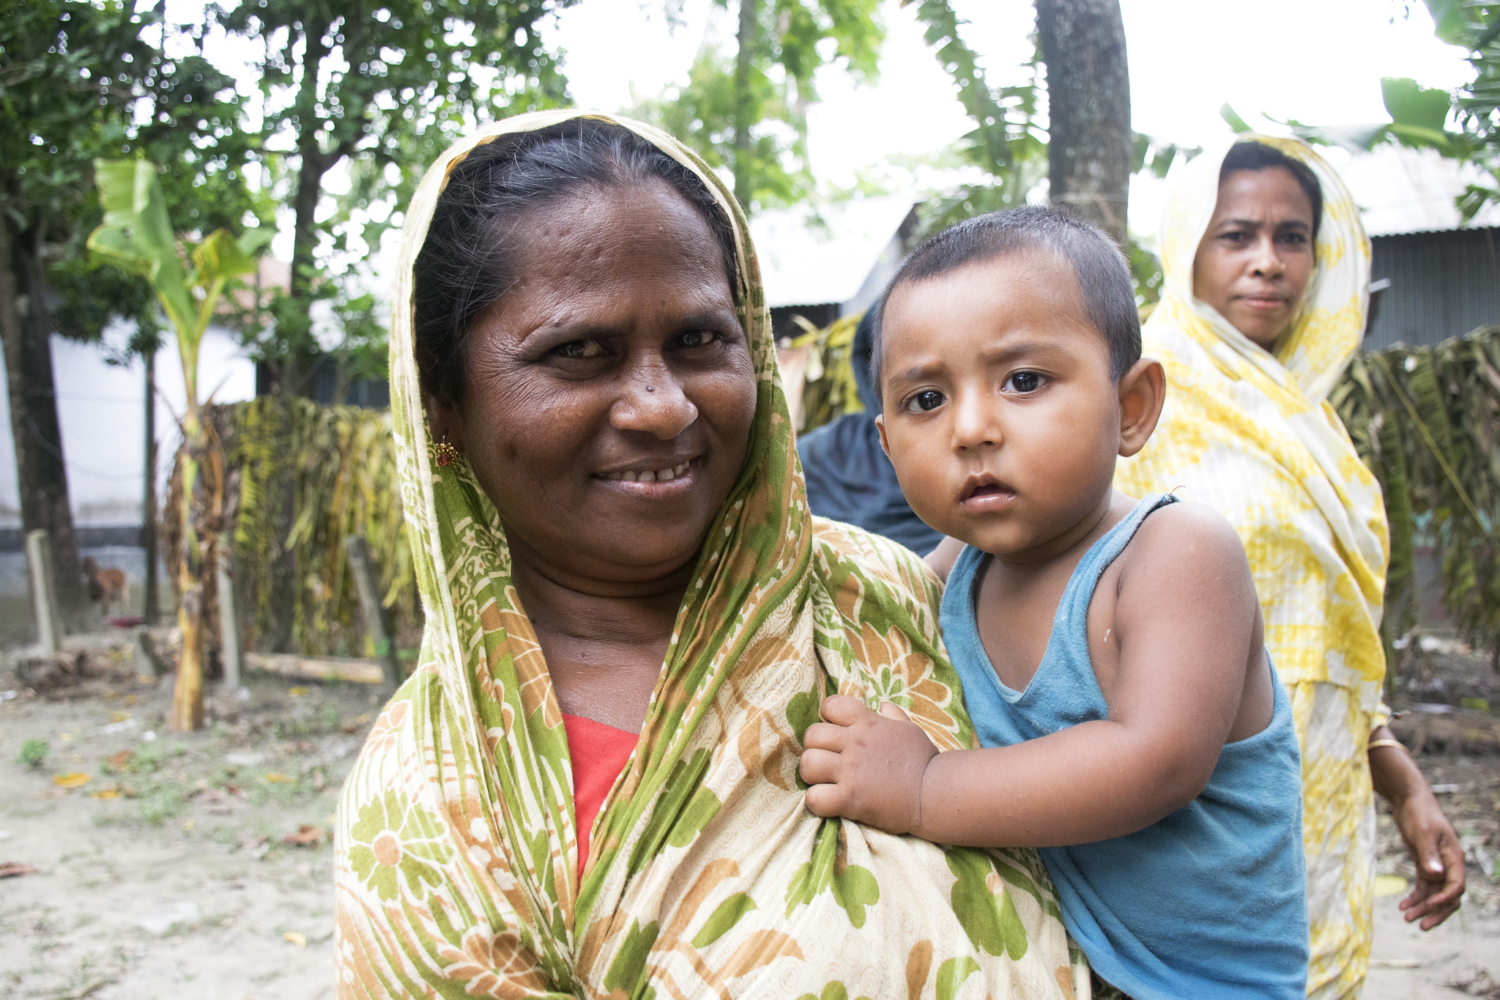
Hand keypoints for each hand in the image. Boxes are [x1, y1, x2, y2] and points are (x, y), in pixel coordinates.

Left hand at [799, 694, 938, 835]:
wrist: (935, 793)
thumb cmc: (925, 761)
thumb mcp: (910, 730)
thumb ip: (893, 716)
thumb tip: (882, 705)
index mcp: (868, 723)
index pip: (831, 705)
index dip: (827, 717)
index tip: (835, 731)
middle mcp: (855, 743)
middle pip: (811, 735)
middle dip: (815, 748)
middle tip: (827, 761)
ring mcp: (851, 771)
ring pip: (808, 764)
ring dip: (811, 775)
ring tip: (824, 782)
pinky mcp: (850, 799)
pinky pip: (815, 798)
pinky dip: (817, 802)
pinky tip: (829, 803)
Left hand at [1390, 788, 1465, 929]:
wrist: (1408, 800)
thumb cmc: (1418, 814)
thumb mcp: (1422, 833)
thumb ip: (1428, 855)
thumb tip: (1435, 875)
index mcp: (1455, 858)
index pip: (1456, 886)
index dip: (1444, 899)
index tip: (1428, 906)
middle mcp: (1449, 865)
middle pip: (1448, 896)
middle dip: (1435, 912)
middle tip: (1419, 925)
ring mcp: (1438, 866)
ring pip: (1435, 894)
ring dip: (1423, 907)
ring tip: (1406, 917)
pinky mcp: (1425, 865)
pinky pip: (1424, 887)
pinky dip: (1416, 897)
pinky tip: (1403, 905)